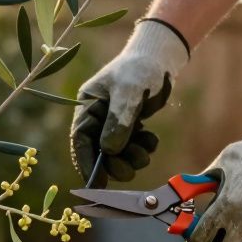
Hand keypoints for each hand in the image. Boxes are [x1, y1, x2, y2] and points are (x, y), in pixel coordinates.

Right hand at [70, 19, 188, 186]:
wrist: (161, 58)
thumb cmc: (141, 69)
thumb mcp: (129, 92)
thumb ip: (119, 121)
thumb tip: (109, 151)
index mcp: (88, 106)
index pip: (80, 139)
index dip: (86, 162)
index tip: (95, 183)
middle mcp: (97, 116)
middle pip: (99, 151)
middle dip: (114, 164)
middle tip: (130, 171)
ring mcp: (113, 122)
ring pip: (117, 152)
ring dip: (132, 157)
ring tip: (145, 150)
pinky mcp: (129, 126)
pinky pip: (132, 147)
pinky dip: (142, 148)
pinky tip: (150, 138)